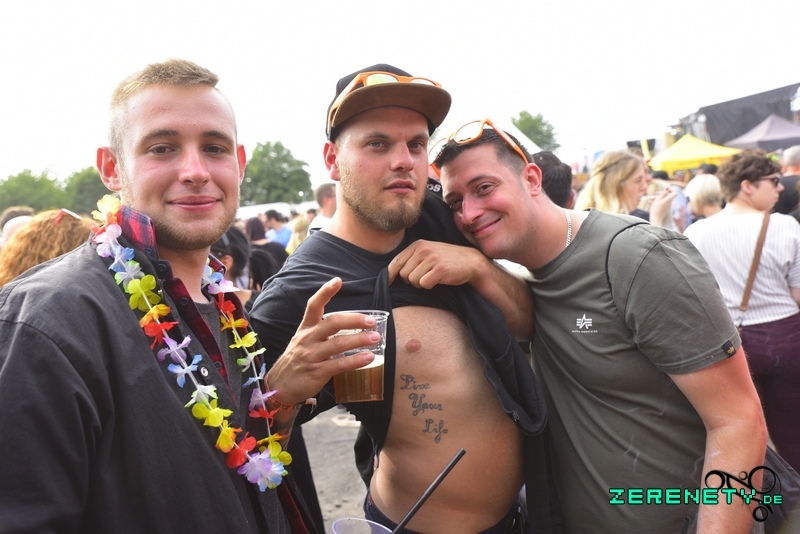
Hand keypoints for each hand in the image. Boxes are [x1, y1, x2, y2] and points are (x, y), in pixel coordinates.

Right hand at [265, 277, 378, 404]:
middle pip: (332, 323)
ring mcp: (311, 355)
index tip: (337, 281)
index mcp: (305, 328)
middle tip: (371, 321)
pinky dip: (356, 361)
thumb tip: (349, 326)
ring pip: (338, 344)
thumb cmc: (297, 361)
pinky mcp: (316, 372)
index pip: (313, 305)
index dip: (325, 292)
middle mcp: (307, 339)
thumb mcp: (304, 341)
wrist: (279, 386)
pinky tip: (368, 357)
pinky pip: (339, 364)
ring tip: (375, 338)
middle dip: (354, 320)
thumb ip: (322, 333)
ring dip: (359, 340)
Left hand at [388, 239, 487, 288]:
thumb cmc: (446, 260)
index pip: (395, 262)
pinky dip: (429, 286)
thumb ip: (411, 259)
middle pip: (403, 274)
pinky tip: (437, 280)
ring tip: (432, 277)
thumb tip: (391, 273)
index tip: (389, 282)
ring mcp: (431, 259)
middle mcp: (423, 249)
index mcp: (417, 245)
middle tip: (424, 276)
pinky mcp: (439, 269)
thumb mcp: (427, 253)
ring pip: (412, 280)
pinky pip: (424, 284)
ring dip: (420, 283)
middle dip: (411, 280)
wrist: (470, 261)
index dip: (390, 275)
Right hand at [648, 188, 678, 227]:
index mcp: (669, 199)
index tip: (665, 189)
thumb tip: (667, 189)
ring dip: (657, 198)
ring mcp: (668, 205)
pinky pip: (662, 202)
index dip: (671, 189)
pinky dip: (657, 201)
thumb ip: (663, 193)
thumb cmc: (656, 209)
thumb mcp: (658, 199)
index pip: (675, 192)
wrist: (656, 218)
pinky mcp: (665, 208)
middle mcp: (670, 202)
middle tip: (654, 194)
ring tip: (650, 200)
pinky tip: (651, 203)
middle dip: (661, 193)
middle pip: (667, 195)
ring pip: (663, 199)